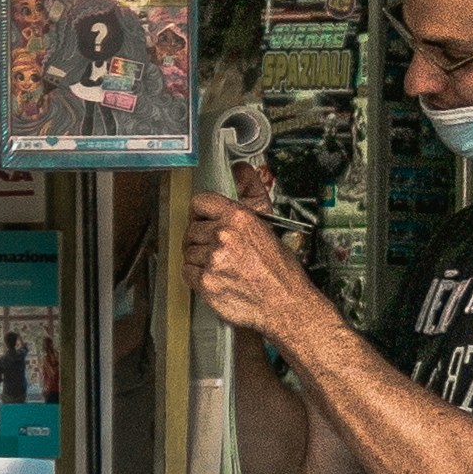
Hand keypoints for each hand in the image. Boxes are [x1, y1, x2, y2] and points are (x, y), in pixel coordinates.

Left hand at [183, 193, 323, 346]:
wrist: (285, 304)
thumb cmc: (281, 270)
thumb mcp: (269, 226)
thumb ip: (251, 196)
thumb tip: (242, 169)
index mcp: (239, 218)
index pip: (200, 202)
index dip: (200, 212)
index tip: (202, 219)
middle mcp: (223, 236)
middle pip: (191, 229)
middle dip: (200, 239)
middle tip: (215, 249)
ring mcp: (213, 260)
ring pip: (188, 251)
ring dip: (199, 259)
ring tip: (219, 266)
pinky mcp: (206, 282)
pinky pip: (187, 272)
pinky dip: (196, 276)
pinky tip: (214, 278)